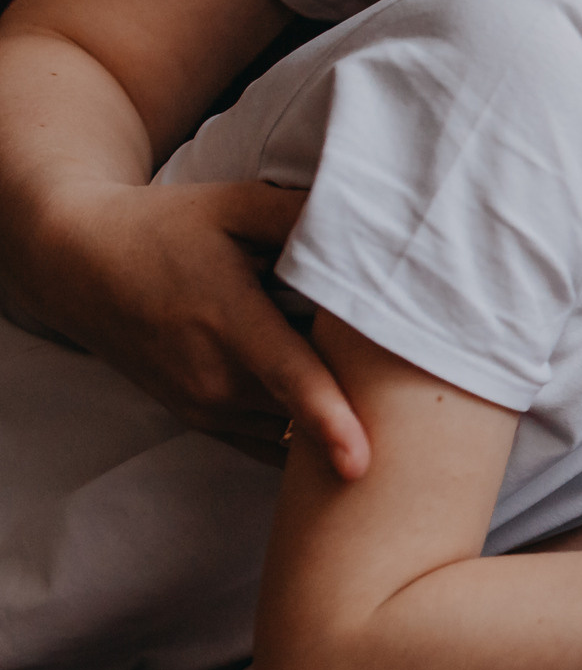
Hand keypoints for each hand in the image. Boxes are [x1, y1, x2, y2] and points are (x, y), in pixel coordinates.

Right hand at [15, 180, 367, 475]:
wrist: (80, 267)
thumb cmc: (166, 228)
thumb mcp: (234, 205)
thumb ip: (302, 217)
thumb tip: (374, 220)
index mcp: (228, 321)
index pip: (290, 379)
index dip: (329, 421)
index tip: (361, 464)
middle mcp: (215, 378)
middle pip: (309, 409)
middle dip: (364, 407)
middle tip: (414, 381)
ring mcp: (206, 408)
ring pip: (293, 431)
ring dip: (333, 422)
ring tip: (374, 389)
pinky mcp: (203, 422)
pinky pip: (272, 443)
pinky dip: (304, 435)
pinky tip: (338, 410)